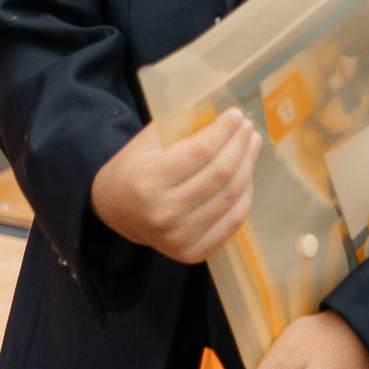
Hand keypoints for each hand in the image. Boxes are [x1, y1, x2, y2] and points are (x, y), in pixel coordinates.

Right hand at [89, 111, 259, 263]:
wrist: (117, 212)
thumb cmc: (135, 168)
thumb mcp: (148, 142)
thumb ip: (182, 128)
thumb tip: (223, 116)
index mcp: (148, 182)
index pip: (201, 152)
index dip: (223, 131)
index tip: (236, 115)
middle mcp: (164, 214)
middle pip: (220, 174)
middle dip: (239, 146)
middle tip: (247, 127)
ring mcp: (179, 238)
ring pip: (230, 197)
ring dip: (247, 166)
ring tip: (251, 145)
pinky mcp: (192, 253)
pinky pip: (232, 221)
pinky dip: (244, 195)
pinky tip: (246, 175)